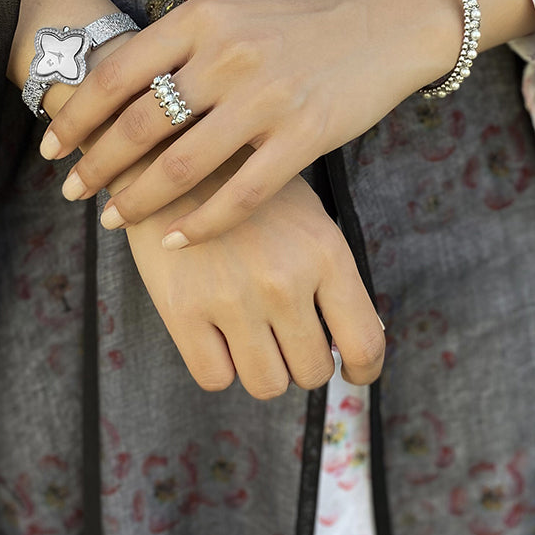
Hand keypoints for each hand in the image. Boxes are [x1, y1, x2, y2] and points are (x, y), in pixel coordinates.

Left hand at [41, 0, 534, 247]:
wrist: (384, 24)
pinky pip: (239, 195)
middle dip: (95, 165)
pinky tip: (176, 237)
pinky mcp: (304, 137)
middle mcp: (228, 56)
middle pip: (139, 125)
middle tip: (73, 191)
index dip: (76, 116)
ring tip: (111, 218)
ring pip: (180, 166)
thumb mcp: (232, 14)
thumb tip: (115, 96)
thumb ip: (179, 47)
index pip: (117, 73)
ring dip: (136, 200)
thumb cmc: (299, 24)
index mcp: (203, 18)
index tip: (53, 146)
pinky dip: (200, 223)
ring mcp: (267, 99)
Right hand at [123, 153, 384, 397]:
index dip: (363, 370)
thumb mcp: (307, 217)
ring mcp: (233, 298)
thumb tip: (351, 345)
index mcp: (325, 253)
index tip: (353, 374)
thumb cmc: (247, 186)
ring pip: (267, 383)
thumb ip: (331, 276)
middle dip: (303, 361)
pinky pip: (215, 377)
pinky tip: (216, 333)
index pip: (364, 342)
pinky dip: (220, 364)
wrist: (171, 151)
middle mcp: (284, 280)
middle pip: (312, 371)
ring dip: (264, 367)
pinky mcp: (182, 309)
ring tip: (252, 335)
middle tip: (287, 339)